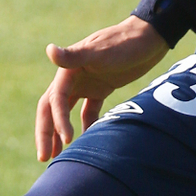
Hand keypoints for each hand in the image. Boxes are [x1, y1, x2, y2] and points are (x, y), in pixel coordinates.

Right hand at [35, 16, 167, 161]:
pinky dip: (86, 125)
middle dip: (47, 133)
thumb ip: (74, 55)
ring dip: (60, 132)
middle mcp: (73, 77)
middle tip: (45, 158)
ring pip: (66, 112)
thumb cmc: (124, 42)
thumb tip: (49, 50)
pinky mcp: (101, 87)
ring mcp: (87, 83)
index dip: (57, 122)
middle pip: (52, 109)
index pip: (54, 101)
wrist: (150, 37)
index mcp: (68, 70)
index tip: (67, 140)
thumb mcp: (100, 51)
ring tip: (58, 155)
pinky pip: (88, 111)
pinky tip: (88, 141)